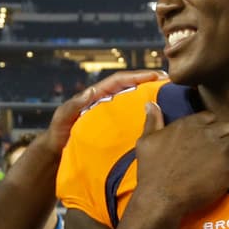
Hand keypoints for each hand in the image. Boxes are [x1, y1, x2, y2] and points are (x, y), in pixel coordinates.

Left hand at [44, 70, 165, 153]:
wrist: (57, 154)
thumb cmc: (57, 133)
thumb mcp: (62, 117)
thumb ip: (73, 104)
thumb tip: (91, 91)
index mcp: (97, 96)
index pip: (120, 81)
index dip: (138, 76)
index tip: (156, 75)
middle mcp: (107, 103)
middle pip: (131, 88)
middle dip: (150, 83)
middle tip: (170, 84)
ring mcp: (111, 116)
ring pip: (134, 103)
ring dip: (150, 99)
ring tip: (171, 99)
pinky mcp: (114, 130)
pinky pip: (132, 120)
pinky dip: (144, 118)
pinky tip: (158, 122)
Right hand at [133, 102, 228, 219]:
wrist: (161, 197)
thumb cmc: (151, 171)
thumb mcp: (145, 141)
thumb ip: (152, 121)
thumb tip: (150, 103)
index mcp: (187, 124)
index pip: (209, 117)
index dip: (209, 128)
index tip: (205, 140)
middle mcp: (205, 131)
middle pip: (225, 126)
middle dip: (222, 137)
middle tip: (216, 152)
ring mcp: (219, 147)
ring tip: (225, 159)